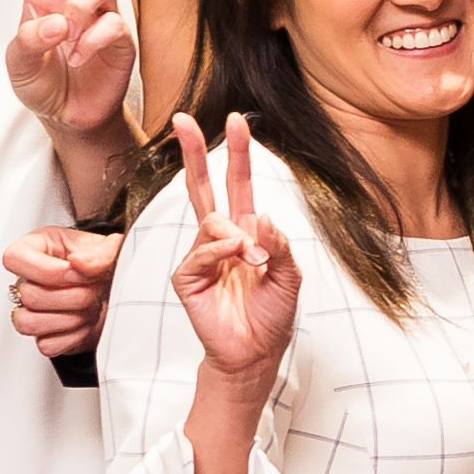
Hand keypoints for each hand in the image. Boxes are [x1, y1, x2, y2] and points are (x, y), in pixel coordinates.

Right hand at [0, 221, 116, 357]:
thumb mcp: (109, 249)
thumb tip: (78, 262)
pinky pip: (45, 345)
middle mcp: (27, 279)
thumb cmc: (103, 265)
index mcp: (35, 249)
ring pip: (27, 323)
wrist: (116, 292)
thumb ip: (99, 252)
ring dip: (68, 319)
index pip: (14, 259)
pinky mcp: (43, 335)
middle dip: (71, 296)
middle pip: (28, 295)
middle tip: (94, 290)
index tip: (78, 273)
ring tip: (90, 307)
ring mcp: (30, 309)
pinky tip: (85, 323)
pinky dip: (72, 338)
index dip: (49, 271)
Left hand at [6, 0, 140, 162]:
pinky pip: (111, 24)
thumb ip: (29, 41)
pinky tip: (83, 61)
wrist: (71, 116)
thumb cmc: (41, 82)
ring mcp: (101, 8)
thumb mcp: (18, 64)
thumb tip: (57, 23)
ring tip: (70, 42)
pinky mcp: (121, 33)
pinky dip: (93, 43)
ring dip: (81, 10)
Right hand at [169, 115, 301, 382]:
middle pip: (202, 186)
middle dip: (194, 152)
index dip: (237, 153)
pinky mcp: (188, 277)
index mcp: (246, 231)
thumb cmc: (271, 316)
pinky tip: (235, 258)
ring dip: (237, 235)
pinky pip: (201, 252)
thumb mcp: (291, 276)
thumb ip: (280, 245)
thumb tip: (262, 216)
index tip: (236, 120)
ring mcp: (201, 256)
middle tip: (183, 120)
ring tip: (255, 261)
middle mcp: (220, 239)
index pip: (237, 184)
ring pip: (210, 220)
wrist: (256, 354)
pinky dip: (220, 251)